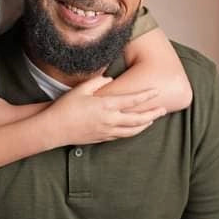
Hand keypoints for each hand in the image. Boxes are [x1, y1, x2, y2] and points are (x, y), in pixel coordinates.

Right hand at [42, 75, 166, 146]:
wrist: (54, 129)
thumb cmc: (65, 107)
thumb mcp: (81, 89)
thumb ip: (98, 82)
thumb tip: (110, 80)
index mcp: (105, 106)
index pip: (132, 100)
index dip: (146, 95)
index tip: (157, 90)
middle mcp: (109, 120)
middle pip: (138, 118)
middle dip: (152, 113)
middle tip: (164, 109)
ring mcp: (107, 131)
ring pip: (132, 130)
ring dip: (145, 124)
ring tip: (153, 119)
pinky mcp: (102, 138)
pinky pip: (122, 136)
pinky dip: (133, 132)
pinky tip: (135, 128)